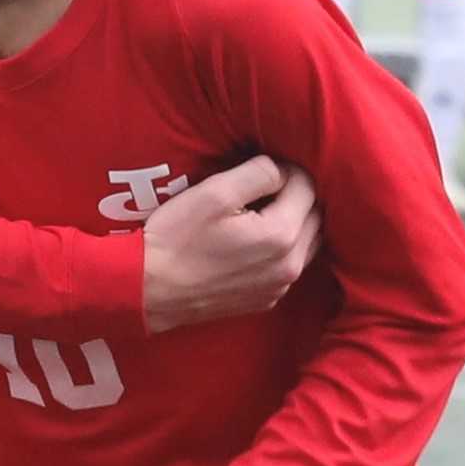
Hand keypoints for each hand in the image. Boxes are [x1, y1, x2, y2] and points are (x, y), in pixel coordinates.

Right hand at [137, 152, 318, 329]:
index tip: (265, 165)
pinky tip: (255, 239)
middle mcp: (289, 266)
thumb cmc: (176, 238)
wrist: (149, 290)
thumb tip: (282, 170)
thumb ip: (259, 173)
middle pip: (315, 216)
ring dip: (296, 221)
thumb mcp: (215, 193)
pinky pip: (290, 266)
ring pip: (308, 243)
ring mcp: (279, 287)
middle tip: (267, 185)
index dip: (289, 169)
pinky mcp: (266, 300)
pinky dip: (284, 248)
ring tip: (265, 209)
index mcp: (280, 235)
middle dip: (298, 195)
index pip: (308, 187)